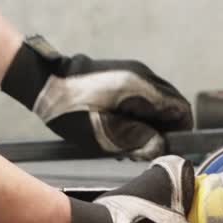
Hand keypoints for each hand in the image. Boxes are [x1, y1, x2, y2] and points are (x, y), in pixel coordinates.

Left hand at [1, 36, 192, 159]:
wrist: (42, 82)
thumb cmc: (71, 110)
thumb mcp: (106, 135)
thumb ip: (139, 142)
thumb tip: (162, 147)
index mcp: (143, 87)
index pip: (180, 109)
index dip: (180, 132)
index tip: (169, 150)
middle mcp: (143, 75)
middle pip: (170, 105)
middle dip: (163, 130)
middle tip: (144, 150)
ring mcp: (132, 71)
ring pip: (155, 102)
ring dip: (149, 123)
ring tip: (127, 143)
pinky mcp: (120, 74)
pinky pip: (140, 96)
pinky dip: (137, 114)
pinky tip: (118, 128)